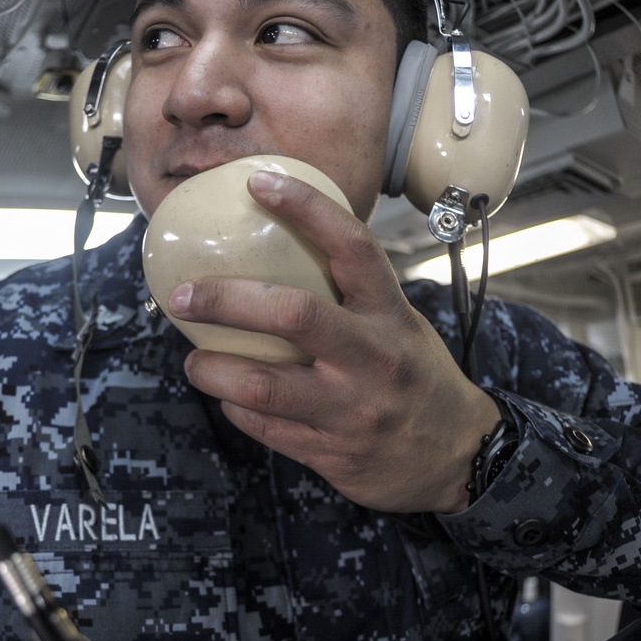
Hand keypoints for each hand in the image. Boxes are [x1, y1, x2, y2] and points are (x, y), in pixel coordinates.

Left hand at [170, 169, 499, 513]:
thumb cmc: (416, 379)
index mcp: (391, 315)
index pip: (352, 247)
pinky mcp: (331, 452)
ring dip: (214, 370)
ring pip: (263, 385)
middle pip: (292, 314)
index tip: (259, 183)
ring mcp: (351, 410)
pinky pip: (265, 428)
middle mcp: (373, 358)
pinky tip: (228, 396)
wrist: (457, 458)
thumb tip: (282, 247)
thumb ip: (352, 296)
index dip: (305, 208)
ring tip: (195, 361)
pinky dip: (237, 408)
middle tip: (183, 294)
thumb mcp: (400, 325)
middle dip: (225, 300)